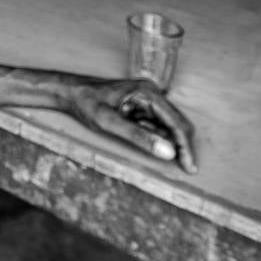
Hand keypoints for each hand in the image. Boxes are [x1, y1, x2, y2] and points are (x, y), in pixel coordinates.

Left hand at [66, 79, 197, 172]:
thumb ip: (138, 137)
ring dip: (161, 139)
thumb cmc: (86, 104)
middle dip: (180, 146)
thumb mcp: (109, 123)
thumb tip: (168, 153)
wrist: (70, 92)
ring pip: (168, 126)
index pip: (177, 123)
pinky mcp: (142, 105)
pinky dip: (152, 135)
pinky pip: (156, 125)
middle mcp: (153, 92)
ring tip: (128, 133)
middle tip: (182, 168)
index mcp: (148, 92)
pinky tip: (130, 131)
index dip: (185, 147)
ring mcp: (148, 98)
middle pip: (178, 123)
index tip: (190, 168)